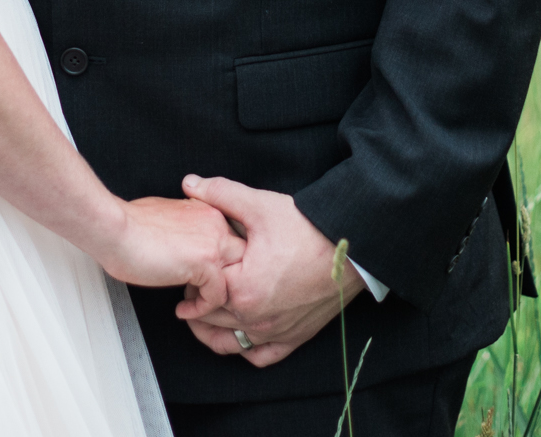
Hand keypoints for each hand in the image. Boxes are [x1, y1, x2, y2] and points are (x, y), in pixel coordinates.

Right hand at [98, 195, 245, 307]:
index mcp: (207, 211)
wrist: (115, 229)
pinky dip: (201, 309)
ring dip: (217, 299)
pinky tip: (184, 310)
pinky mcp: (206, 262)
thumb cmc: (129, 226)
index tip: (202, 283)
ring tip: (196, 308)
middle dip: (226, 282)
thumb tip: (187, 248)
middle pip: (242, 260)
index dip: (220, 266)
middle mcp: (216, 223)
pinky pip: (218, 297)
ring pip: (236, 279)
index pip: (231, 242)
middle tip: (204, 299)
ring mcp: (215, 242)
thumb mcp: (167, 220)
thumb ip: (186, 232)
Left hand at [175, 175, 361, 367]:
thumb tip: (189, 183)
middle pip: (210, 318)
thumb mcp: (260, 205)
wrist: (352, 248)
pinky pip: (261, 356)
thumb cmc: (308, 228)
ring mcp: (275, 332)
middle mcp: (256, 318)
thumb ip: (220, 194)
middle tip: (193, 285)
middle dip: (196, 302)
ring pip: (229, 343)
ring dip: (211, 331)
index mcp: (242, 289)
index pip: (200, 290)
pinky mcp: (295, 337)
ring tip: (203, 315)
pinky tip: (239, 334)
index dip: (192, 275)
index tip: (189, 266)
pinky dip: (246, 349)